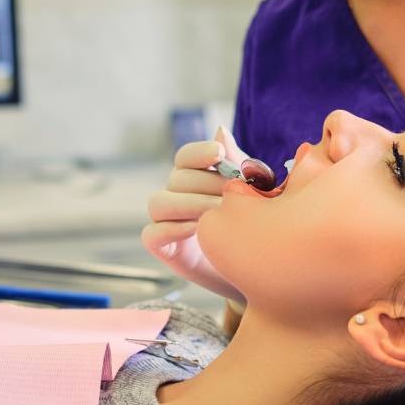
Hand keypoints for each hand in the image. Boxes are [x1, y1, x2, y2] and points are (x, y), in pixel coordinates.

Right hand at [142, 127, 246, 304]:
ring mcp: (165, 220)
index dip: (199, 152)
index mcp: (196, 177)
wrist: (253, 273)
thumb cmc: (253, 230)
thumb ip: (238, 165)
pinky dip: (172, 229)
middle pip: (177, 178)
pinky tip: (198, 230)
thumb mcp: (252, 195)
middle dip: (206, 184)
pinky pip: (152, 233)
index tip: (219, 154)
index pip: (186, 156)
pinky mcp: (161, 246)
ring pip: (159, 202)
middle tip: (233, 196)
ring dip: (189, 204)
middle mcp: (176, 195)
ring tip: (217, 213)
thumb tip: (221, 131)